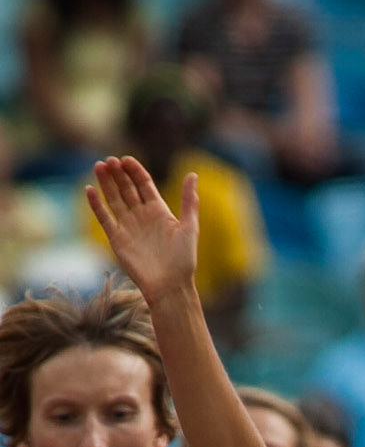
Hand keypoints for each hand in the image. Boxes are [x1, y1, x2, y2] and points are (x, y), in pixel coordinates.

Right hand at [88, 157, 198, 306]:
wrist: (170, 286)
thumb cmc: (183, 260)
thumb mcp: (189, 227)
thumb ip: (189, 201)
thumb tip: (193, 175)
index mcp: (159, 211)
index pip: (143, 183)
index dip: (135, 170)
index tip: (126, 159)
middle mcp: (142, 216)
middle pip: (126, 188)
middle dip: (118, 173)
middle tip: (110, 161)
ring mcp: (128, 226)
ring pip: (114, 199)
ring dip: (106, 183)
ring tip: (99, 166)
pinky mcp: (117, 239)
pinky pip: (104, 218)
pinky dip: (96, 204)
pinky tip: (90, 189)